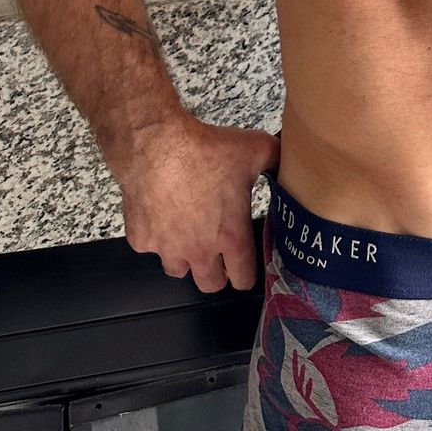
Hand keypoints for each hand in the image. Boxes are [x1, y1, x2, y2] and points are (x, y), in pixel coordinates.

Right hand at [115, 111, 280, 293]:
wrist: (158, 146)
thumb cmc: (205, 150)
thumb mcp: (255, 149)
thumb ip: (277, 160)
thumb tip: (290, 160)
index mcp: (231, 236)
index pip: (244, 279)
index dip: (246, 274)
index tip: (245, 265)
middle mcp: (200, 250)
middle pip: (211, 285)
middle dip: (217, 272)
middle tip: (218, 252)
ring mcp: (168, 248)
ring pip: (178, 270)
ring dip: (184, 257)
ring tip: (189, 232)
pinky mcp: (142, 239)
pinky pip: (150, 247)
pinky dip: (155, 235)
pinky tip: (161, 213)